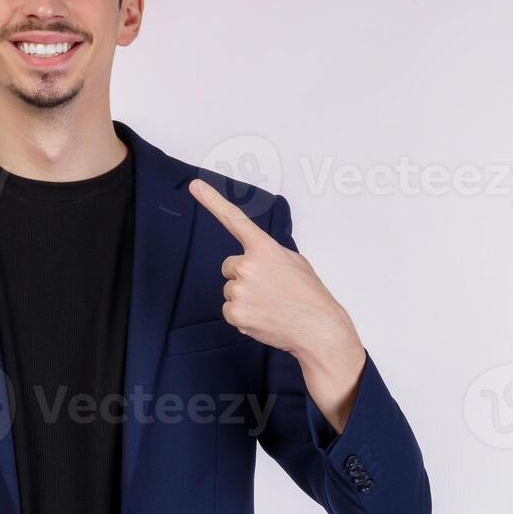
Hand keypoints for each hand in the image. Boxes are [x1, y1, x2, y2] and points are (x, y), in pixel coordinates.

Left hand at [188, 179, 364, 429]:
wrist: (318, 328)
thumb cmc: (310, 296)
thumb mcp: (295, 262)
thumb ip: (269, 255)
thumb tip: (255, 261)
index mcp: (264, 248)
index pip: (234, 220)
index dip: (212, 201)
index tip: (194, 186)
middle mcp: (247, 265)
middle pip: (230, 267)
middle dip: (245, 277)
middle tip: (270, 289)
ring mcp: (239, 290)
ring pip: (230, 290)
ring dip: (246, 297)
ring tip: (271, 305)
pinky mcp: (235, 312)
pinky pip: (230, 310)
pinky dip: (244, 316)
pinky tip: (264, 317)